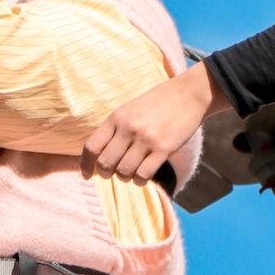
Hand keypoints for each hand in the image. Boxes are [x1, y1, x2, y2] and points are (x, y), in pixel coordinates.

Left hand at [80, 62, 230, 181]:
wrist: (189, 94)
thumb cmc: (157, 104)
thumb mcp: (129, 110)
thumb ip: (114, 129)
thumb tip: (98, 156)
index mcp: (116, 118)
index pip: (91, 147)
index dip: (85, 165)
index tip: (85, 175)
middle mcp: (128, 128)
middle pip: (105, 164)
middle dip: (105, 174)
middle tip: (112, 174)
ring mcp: (146, 139)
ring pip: (123, 172)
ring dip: (124, 177)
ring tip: (130, 172)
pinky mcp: (164, 148)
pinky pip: (143, 175)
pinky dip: (140, 181)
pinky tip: (142, 176)